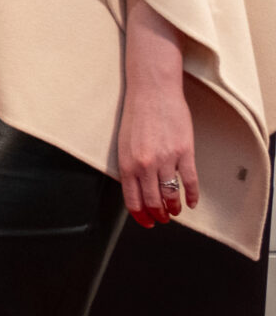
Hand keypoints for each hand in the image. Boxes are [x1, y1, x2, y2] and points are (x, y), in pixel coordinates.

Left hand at [116, 71, 197, 227]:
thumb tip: (137, 187)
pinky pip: (190, 181)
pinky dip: (192, 195)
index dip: (141, 216)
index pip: (133, 200)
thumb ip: (130, 167)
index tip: (146, 222)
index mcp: (127, 164)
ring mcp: (166, 159)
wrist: (152, 93)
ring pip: (171, 195)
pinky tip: (193, 202)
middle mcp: (145, 165)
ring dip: (174, 208)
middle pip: (153, 202)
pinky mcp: (185, 152)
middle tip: (162, 219)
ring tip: (175, 211)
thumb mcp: (124, 145)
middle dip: (158, 215)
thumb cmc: (136, 115)